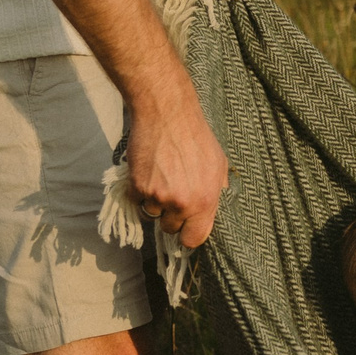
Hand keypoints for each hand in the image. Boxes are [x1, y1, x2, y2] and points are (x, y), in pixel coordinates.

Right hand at [127, 81, 227, 249]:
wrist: (167, 115)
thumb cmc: (197, 137)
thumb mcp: (219, 164)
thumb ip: (216, 190)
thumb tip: (212, 207)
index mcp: (205, 202)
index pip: (194, 239)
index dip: (188, 235)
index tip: (184, 228)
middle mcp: (182, 203)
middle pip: (170, 228)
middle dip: (170, 216)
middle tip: (171, 195)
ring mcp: (158, 196)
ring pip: (151, 214)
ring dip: (153, 202)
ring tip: (160, 178)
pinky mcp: (138, 186)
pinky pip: (136, 200)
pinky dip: (139, 190)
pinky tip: (148, 172)